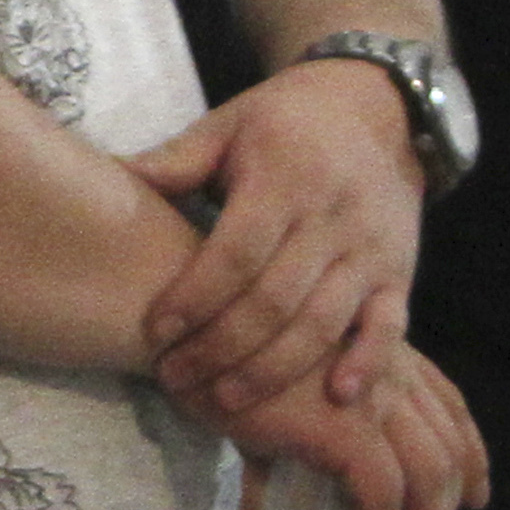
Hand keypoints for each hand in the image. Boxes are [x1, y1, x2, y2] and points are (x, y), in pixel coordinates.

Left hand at [132, 59, 425, 417]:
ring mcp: (370, 249)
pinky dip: (367, 363)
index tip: (156, 333)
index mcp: (284, 178)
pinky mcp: (400, 272)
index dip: (195, 298)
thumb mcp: (229, 125)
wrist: (379, 107)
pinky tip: (336, 398)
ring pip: (323, 323)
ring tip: (225, 402)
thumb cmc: (286, 122)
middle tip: (177, 380)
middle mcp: (332, 217)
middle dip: (222, 348)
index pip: (236, 252)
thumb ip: (175, 160)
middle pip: (275, 300)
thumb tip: (110, 177)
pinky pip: (390, 326)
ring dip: (274, 371)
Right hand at [208, 343, 486, 509]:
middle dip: (453, 503)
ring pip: (431, 476)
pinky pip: (383, 493)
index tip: (477, 493)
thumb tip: (277, 491)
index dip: (471, 451)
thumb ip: (295, 426)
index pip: (448, 402)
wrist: (187, 330)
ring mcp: (370, 396)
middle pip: (449, 445)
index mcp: (378, 349)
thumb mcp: (279, 379)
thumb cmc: (217, 350)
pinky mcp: (343, 428)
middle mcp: (386, 367)